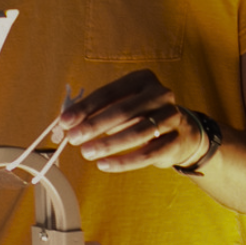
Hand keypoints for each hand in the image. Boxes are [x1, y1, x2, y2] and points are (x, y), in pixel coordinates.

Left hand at [60, 71, 200, 173]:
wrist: (180, 133)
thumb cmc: (141, 117)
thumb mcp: (120, 107)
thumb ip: (96, 112)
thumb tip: (67, 123)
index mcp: (142, 79)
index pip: (109, 92)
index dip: (85, 107)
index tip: (65, 121)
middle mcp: (160, 94)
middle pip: (123, 110)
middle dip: (94, 125)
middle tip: (73, 138)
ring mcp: (172, 116)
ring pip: (138, 132)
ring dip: (108, 144)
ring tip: (87, 153)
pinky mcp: (176, 141)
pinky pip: (147, 154)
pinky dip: (124, 161)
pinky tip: (104, 165)